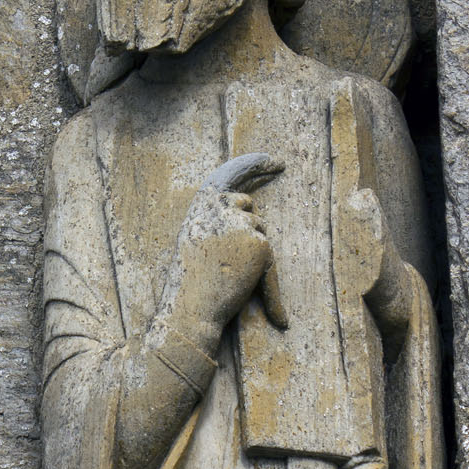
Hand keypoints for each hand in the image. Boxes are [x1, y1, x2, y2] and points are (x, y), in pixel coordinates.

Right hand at [164, 153, 282, 334]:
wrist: (193, 307)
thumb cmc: (191, 280)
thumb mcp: (194, 238)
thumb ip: (214, 218)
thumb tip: (242, 205)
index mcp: (200, 208)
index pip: (227, 175)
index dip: (252, 165)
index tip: (273, 161)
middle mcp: (220, 208)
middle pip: (247, 201)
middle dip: (256, 202)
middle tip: (278, 166)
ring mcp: (240, 223)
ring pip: (259, 229)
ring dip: (252, 249)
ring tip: (232, 273)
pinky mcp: (259, 243)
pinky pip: (268, 256)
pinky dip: (265, 277)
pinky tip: (255, 291)